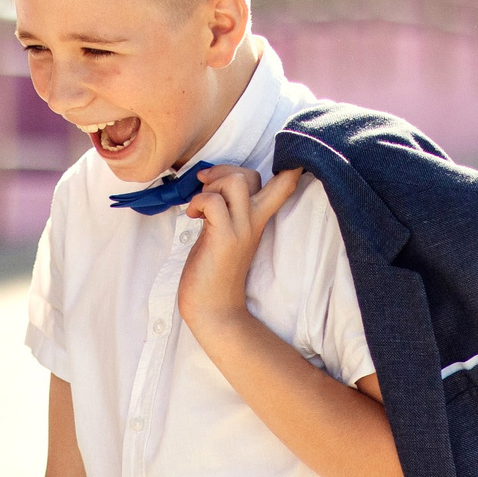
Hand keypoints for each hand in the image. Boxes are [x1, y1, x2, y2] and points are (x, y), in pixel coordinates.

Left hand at [177, 165, 304, 336]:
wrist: (214, 311)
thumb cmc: (213, 273)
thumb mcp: (224, 234)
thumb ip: (226, 210)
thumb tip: (210, 185)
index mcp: (258, 219)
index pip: (284, 184)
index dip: (285, 165)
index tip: (253, 167)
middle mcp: (254, 222)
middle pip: (252, 174)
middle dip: (223, 171)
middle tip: (205, 190)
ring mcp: (241, 230)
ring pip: (236, 181)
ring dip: (211, 186)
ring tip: (200, 206)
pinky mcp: (224, 239)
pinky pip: (214, 202)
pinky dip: (198, 202)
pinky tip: (192, 217)